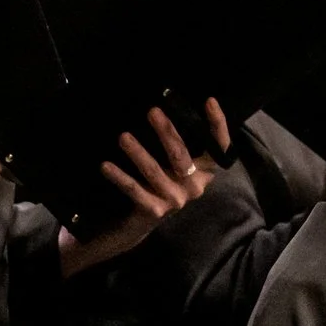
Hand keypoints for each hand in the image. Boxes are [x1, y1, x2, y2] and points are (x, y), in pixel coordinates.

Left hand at [57, 99, 230, 272]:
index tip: (209, 101)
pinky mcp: (154, 211)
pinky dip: (119, 177)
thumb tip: (166, 108)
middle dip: (167, 132)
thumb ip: (178, 144)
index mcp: (204, 172)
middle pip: (182, 156)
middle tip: (152, 111)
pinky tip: (105, 165)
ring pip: (154, 171)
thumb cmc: (158, 183)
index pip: (220, 147)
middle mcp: (194, 187)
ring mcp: (174, 200)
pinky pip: (134, 189)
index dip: (218, 125)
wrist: (136, 224)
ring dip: (138, 153)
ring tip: (123, 137)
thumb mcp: (174, 165)